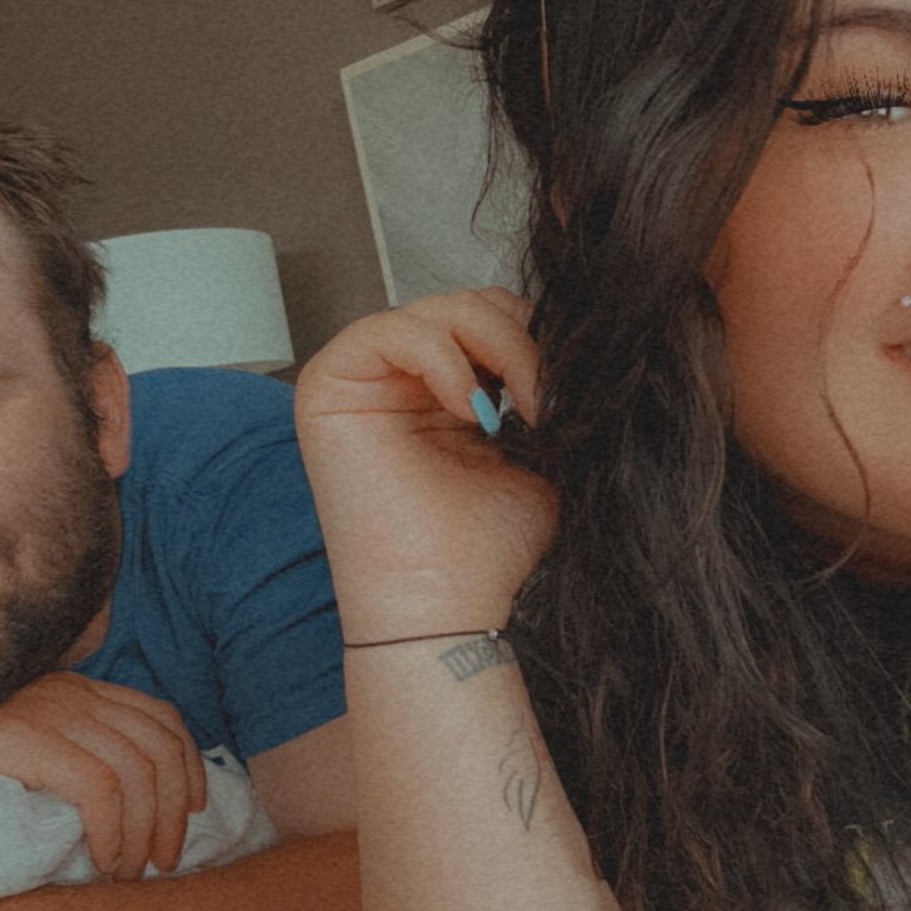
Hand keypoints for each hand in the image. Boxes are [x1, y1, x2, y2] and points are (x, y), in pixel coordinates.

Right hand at [0, 672, 207, 878]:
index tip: (195, 812)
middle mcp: (72, 693)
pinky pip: (99, 785)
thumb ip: (87, 761)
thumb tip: (152, 808)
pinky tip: (103, 860)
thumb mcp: (43, 759)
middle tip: (166, 859)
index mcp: (81, 692)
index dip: (190, 766)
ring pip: (136, 770)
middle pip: (158, 747)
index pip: (162, 718)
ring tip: (130, 870)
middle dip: (174, 809)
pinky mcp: (25, 738)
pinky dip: (113, 829)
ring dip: (145, 829)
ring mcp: (49, 711)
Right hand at [295, 287, 558, 638]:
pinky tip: (471, 413)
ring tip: (521, 411)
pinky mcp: (329, 385)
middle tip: (549, 402)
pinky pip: (393, 329)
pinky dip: (445, 360)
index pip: (497, 321)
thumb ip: (545, 392)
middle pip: (472, 305)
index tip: (575, 393)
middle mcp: (402, 381)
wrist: (448, 605)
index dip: (540, 341)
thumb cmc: (489, 546)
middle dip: (524, 341)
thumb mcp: (539, 452)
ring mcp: (364, 380)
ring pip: (441, 308)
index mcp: (445, 394)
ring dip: (499, 350)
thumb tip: (581, 344)